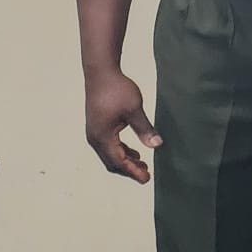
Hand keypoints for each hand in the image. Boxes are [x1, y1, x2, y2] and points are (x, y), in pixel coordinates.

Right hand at [84, 69, 159, 183]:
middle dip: (129, 169)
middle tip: (147, 174)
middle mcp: (95, 139)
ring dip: (125, 161)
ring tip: (143, 164)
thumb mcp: (134, 110)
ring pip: (110, 155)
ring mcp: (94, 133)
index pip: (119, 161)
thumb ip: (145, 129)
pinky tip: (133, 151)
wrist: (101, 73)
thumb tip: (157, 145)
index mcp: (102, 137)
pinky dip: (121, 151)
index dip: (133, 171)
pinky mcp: (97, 127)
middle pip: (112, 162)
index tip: (147, 179)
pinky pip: (108, 146)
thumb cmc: (117, 90)